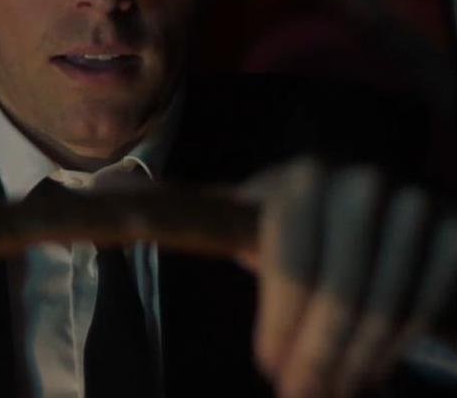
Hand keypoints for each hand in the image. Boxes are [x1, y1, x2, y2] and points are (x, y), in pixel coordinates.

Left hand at [237, 158, 456, 397]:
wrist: (376, 201)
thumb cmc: (300, 221)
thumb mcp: (257, 214)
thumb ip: (213, 225)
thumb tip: (131, 211)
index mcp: (303, 180)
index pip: (292, 265)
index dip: (280, 325)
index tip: (270, 369)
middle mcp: (362, 186)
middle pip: (339, 295)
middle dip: (318, 357)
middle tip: (303, 396)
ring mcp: (415, 206)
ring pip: (384, 308)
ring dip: (356, 363)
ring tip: (333, 391)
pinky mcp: (454, 232)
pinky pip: (425, 307)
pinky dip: (396, 348)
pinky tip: (372, 371)